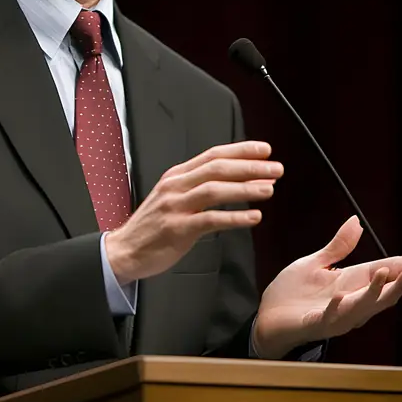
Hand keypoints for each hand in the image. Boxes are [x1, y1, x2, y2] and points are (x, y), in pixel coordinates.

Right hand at [105, 140, 282, 284]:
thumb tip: (239, 180)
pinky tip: (253, 217)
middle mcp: (175, 186)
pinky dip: (234, 218)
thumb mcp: (173, 198)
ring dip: (245, 188)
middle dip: (250, 167)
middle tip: (276, 169)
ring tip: (270, 189)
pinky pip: (210, 220)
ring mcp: (175, 207)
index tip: (265, 150)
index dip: (241, 150)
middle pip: (217, 169)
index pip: (213, 155)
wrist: (124, 250)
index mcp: (176, 176)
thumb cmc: (154, 226)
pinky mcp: (177, 229)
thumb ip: (199, 187)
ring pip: (214, 191)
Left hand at [253, 215, 401, 358]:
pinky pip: (329, 318)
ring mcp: (335, 316)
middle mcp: (348, 301)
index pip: (381, 272)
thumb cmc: (291, 293)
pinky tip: (340, 296)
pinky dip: (337, 308)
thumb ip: (338, 246)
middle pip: (381, 293)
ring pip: (361, 307)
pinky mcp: (315, 324)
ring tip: (381, 273)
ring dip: (373, 292)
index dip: (400, 266)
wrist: (265, 318)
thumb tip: (357, 222)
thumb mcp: (315, 263)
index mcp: (349, 283)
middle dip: (399, 281)